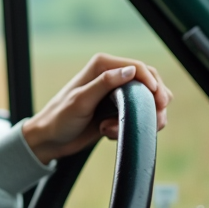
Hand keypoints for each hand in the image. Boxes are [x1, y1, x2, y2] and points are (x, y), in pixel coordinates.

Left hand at [22, 53, 171, 164]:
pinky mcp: (119, 110)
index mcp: (101, 66)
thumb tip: (131, 70)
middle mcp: (111, 76)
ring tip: (114, 130)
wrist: (49, 141)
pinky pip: (139, 116)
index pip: (138, 67)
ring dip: (141, 118)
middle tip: (152, 120)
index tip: (159, 101)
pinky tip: (110, 133)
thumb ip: (104, 84)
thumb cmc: (59, 119)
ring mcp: (117, 94)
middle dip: (153, 103)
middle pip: (150, 83)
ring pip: (148, 101)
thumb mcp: (80, 101)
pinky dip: (132, 126)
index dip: (153, 83)